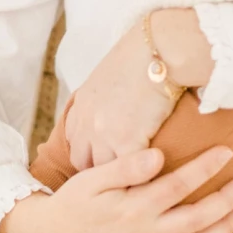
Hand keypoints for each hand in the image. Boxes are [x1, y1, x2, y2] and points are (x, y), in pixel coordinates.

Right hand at [1, 144, 232, 232]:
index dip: (205, 169)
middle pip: (199, 219)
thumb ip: (126, 167)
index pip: (178, 187)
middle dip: (228, 201)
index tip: (226, 152)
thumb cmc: (76, 200)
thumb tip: (158, 156)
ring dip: (228, 227)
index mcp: (134, 209)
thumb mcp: (93, 178)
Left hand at [64, 27, 175, 167]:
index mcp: (83, 103)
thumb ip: (106, 96)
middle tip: (119, 175)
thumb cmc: (142, 55)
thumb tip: (116, 105)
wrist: (158, 50)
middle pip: (83, 161)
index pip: (74, 139)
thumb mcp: (111, 74)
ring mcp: (104, 134)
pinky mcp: (127, 142)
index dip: (89, 150)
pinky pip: (129, 171)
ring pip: (104, 170)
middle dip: (99, 170)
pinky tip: (152, 176)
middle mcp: (87, 121)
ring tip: (135, 182)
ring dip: (119, 176)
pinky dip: (140, 176)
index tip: (103, 156)